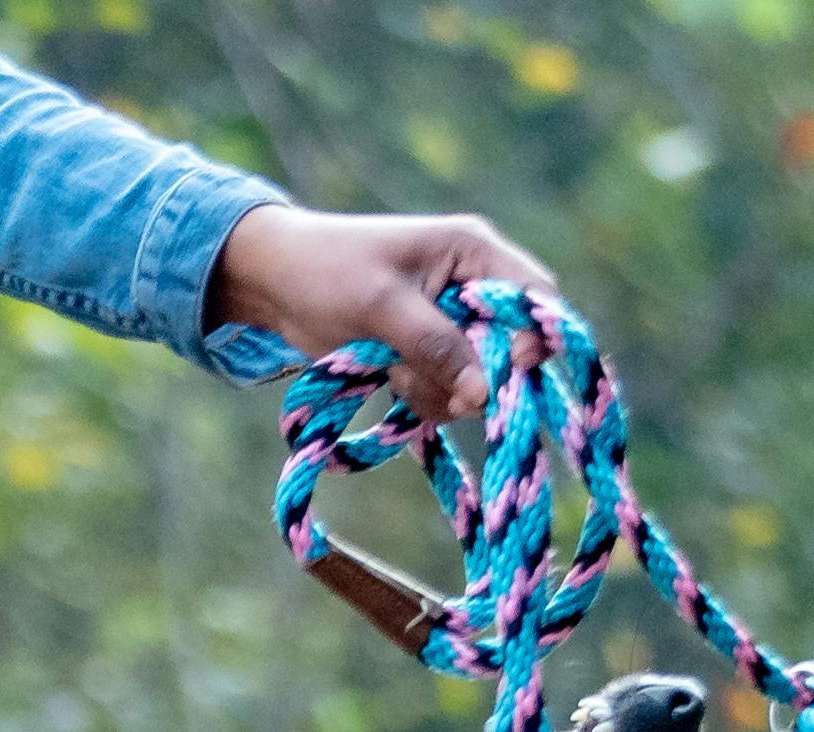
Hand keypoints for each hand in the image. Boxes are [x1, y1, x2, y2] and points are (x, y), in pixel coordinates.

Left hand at [202, 204, 559, 424]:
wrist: (275, 284)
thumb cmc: (326, 273)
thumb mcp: (381, 307)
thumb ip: (434, 346)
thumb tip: (482, 395)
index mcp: (474, 252)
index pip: (538, 298)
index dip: (533, 339)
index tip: (502, 370)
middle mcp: (474, 288)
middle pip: (511, 349)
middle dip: (471, 374)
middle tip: (420, 374)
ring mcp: (454, 326)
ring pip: (477, 382)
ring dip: (437, 389)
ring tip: (388, 366)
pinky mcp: (431, 356)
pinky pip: (448, 394)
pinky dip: (420, 397)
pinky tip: (385, 375)